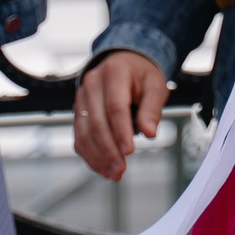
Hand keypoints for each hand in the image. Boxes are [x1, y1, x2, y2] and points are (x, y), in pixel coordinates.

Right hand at [74, 51, 168, 181]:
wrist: (124, 61)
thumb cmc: (142, 74)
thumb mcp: (156, 85)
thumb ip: (152, 109)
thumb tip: (150, 133)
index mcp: (114, 72)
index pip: (115, 106)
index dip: (121, 131)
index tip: (129, 151)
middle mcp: (92, 83)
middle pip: (96, 122)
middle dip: (108, 150)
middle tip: (120, 170)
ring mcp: (81, 97)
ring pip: (83, 132)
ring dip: (97, 156)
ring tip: (113, 173)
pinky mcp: (78, 111)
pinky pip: (79, 136)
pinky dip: (89, 154)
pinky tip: (102, 167)